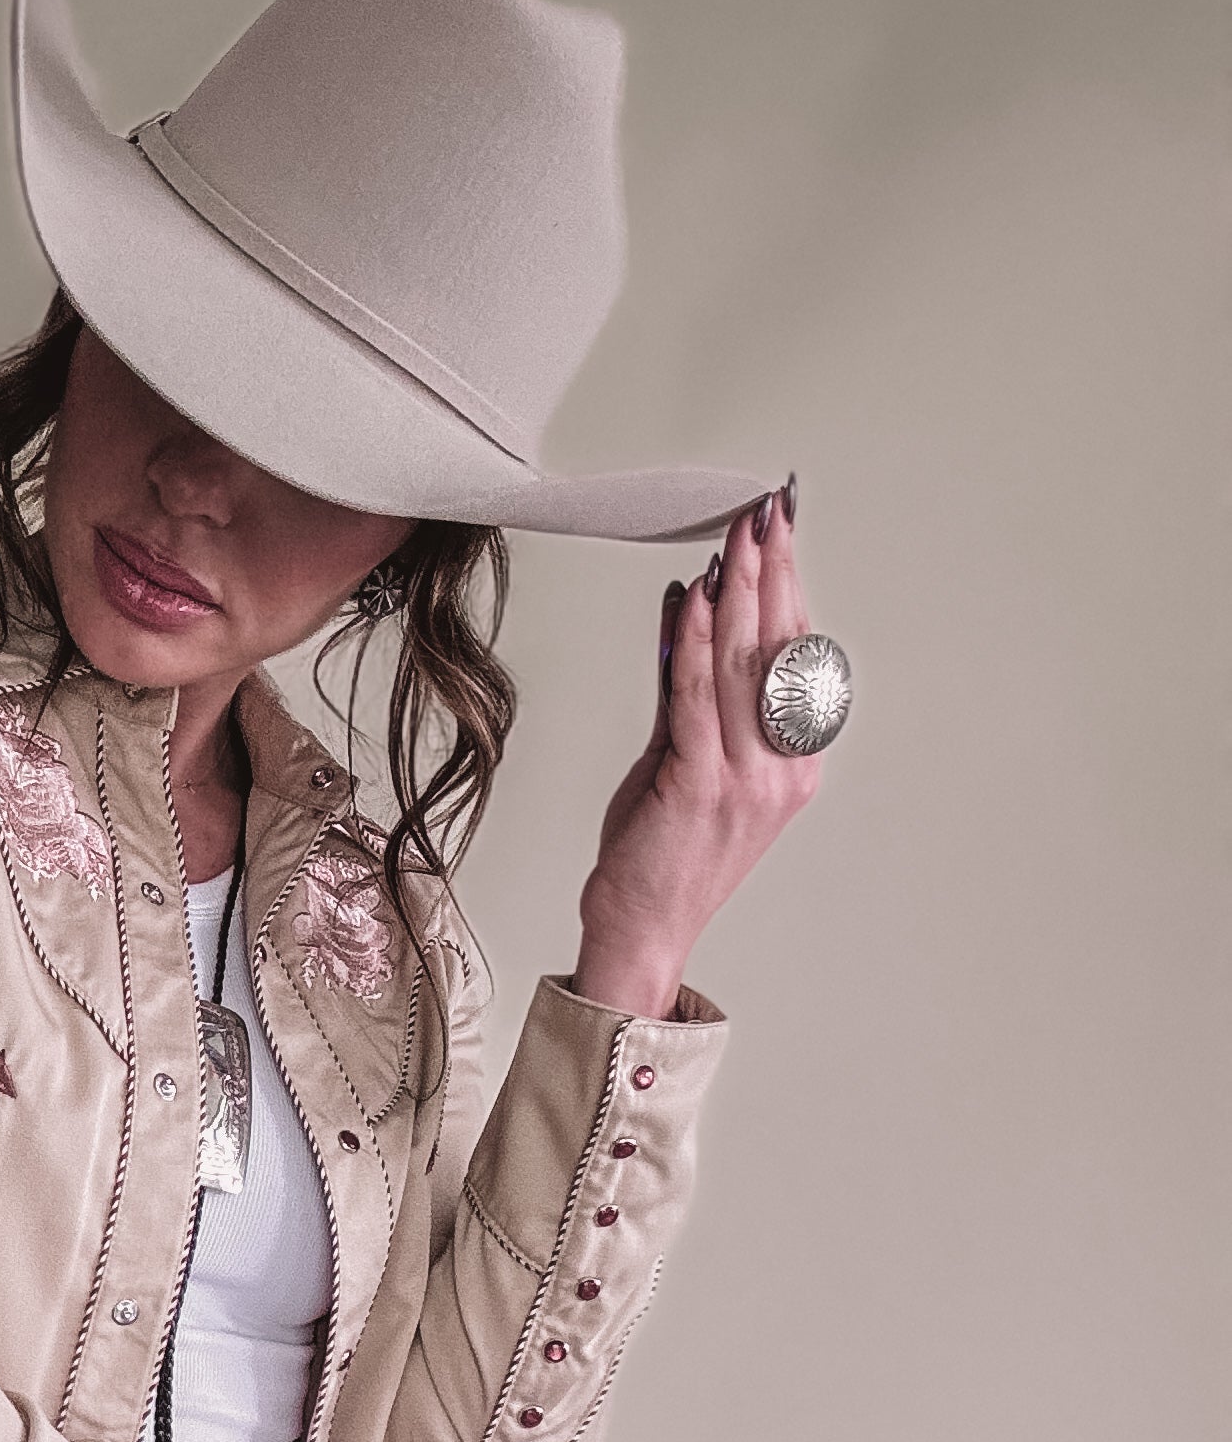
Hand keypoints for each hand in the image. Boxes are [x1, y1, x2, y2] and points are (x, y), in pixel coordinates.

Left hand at [573, 487, 824, 1020]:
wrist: (644, 931)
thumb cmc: (662, 855)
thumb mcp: (683, 761)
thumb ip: (687, 690)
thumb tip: (690, 609)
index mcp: (793, 763)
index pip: (797, 656)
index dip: (789, 587)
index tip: (780, 531)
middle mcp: (781, 768)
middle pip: (780, 648)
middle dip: (772, 570)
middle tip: (766, 510)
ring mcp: (746, 778)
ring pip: (745, 665)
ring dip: (739, 590)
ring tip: (736, 535)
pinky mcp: (700, 785)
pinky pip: (699, 699)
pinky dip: (697, 641)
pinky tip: (696, 597)